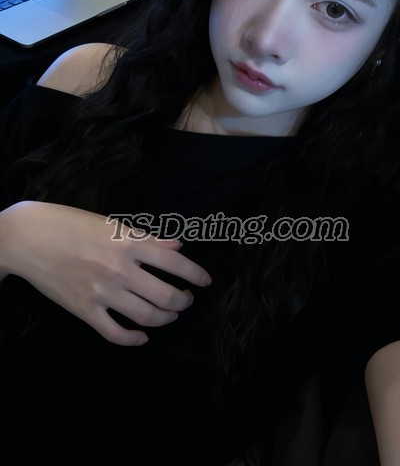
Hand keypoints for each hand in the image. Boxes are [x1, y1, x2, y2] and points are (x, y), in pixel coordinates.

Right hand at [0, 200, 210, 345]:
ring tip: (170, 314)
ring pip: (145, 317)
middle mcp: (120, 270)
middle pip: (166, 296)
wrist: (29, 237)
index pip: (175, 264)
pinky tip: (141, 336)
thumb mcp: (111, 224)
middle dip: (183, 301)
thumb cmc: (70, 224)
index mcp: (128, 244)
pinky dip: (133, 339)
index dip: (196, 275)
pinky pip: (115, 333)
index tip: (206, 280)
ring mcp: (102, 293)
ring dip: (164, 319)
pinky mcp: (84, 311)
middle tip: (186, 299)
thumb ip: (147, 238)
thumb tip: (177, 247)